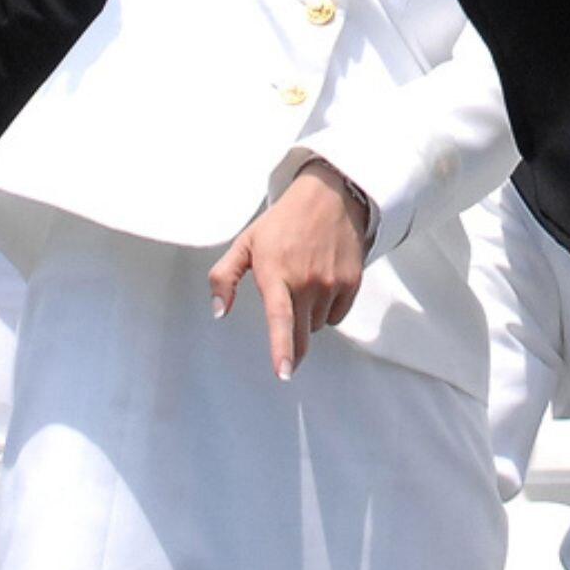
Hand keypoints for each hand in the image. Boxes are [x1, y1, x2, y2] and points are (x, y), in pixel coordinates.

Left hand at [208, 164, 371, 378]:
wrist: (330, 196)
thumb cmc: (283, 221)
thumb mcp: (245, 243)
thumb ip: (224, 277)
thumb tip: (217, 312)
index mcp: (276, 273)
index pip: (280, 319)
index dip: (282, 349)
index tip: (284, 373)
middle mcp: (306, 281)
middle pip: (301, 335)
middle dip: (292, 345)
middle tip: (286, 344)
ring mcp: (332, 282)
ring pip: (317, 324)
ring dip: (308, 315)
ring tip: (304, 282)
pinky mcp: (352, 282)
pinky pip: (336, 315)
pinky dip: (328, 308)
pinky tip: (322, 282)